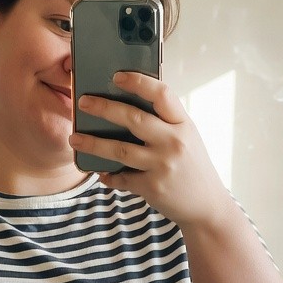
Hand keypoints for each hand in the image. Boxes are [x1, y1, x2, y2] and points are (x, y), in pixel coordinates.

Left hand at [69, 72, 232, 231]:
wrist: (207, 206)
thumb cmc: (192, 167)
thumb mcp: (187, 138)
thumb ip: (165, 122)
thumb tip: (127, 103)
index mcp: (183, 124)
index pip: (162, 94)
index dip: (138, 82)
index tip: (117, 76)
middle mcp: (174, 142)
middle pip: (133, 119)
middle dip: (104, 108)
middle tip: (83, 102)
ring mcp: (163, 165)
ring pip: (120, 150)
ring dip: (93, 144)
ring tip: (75, 139)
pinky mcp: (152, 187)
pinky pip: (122, 178)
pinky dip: (108, 176)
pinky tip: (99, 173)